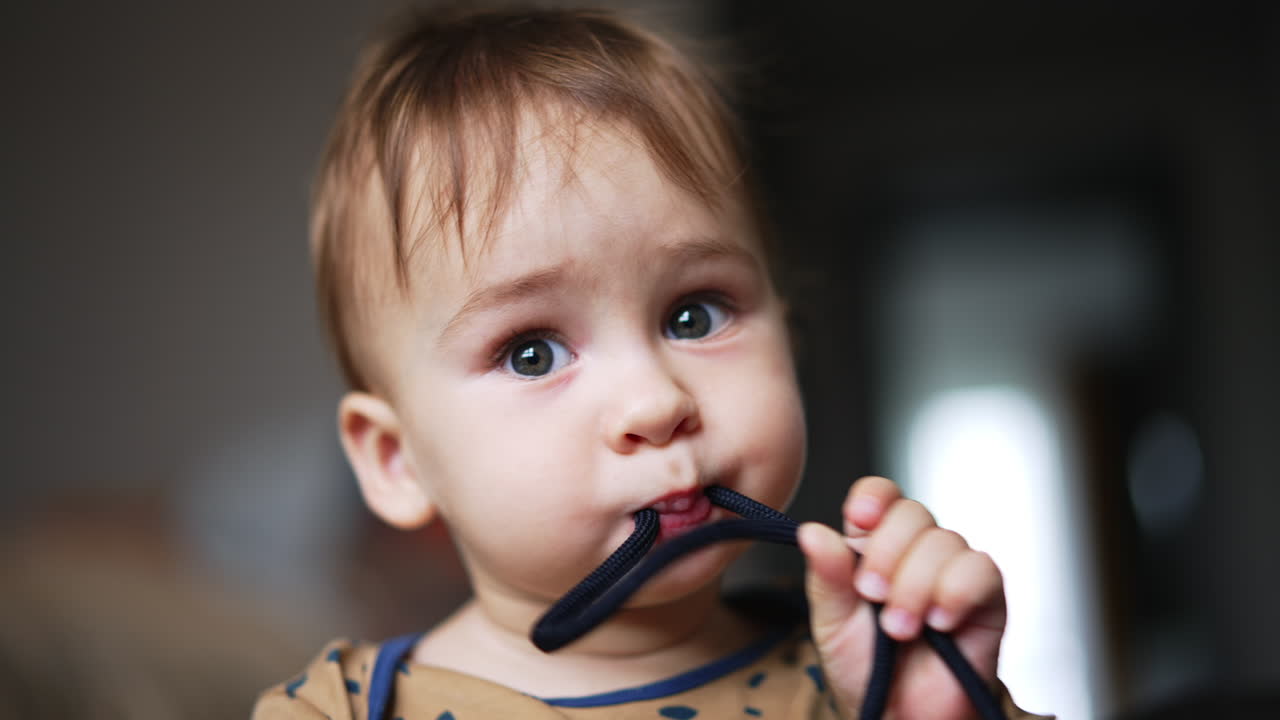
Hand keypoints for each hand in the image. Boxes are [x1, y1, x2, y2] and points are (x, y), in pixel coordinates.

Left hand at [798, 476, 1005, 719]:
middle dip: (888, 554)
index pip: (881, 496)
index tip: (861, 520)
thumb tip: (811, 531)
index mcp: (873, 547)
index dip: (875, 497)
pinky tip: (941, 622)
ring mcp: (953, 572)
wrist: (900, 717)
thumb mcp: (831, 624)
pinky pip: (982, 569)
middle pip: (913, 513)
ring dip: (917, 584)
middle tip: (874, 597)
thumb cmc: (865, 669)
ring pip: (945, 540)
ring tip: (902, 629)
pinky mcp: (987, 598)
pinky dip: (957, 591)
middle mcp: (915, 552)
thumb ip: (826, 577)